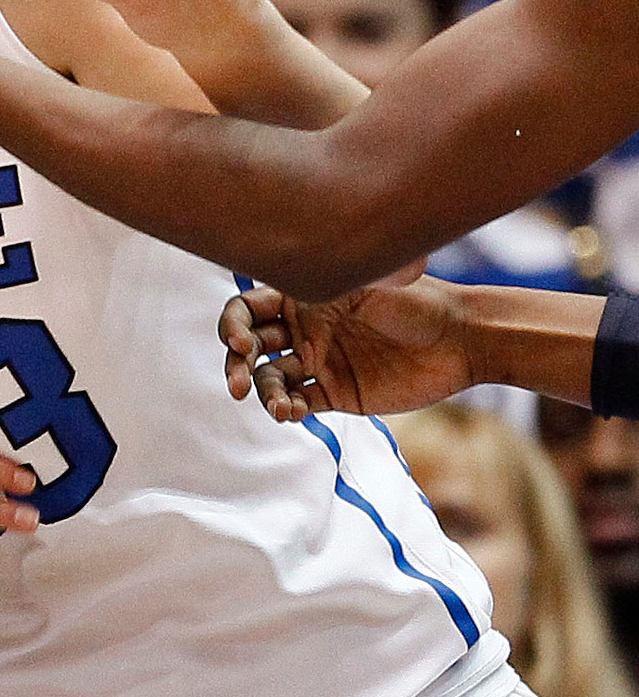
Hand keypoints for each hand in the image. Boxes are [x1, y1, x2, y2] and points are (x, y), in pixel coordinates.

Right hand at [219, 266, 468, 419]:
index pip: (248, 309)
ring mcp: (321, 363)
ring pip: (271, 378)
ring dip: (264, 392)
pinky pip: (300, 402)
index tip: (238, 342)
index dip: (232, 324)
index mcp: (303, 296)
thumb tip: (288, 324)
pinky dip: (287, 409)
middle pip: (250, 346)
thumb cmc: (417, 301)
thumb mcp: (364, 283)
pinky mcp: (338, 393)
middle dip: (236, 364)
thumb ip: (317, 297)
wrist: (464, 338)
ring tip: (279, 407)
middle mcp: (305, 329)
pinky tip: (291, 413)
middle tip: (238, 384)